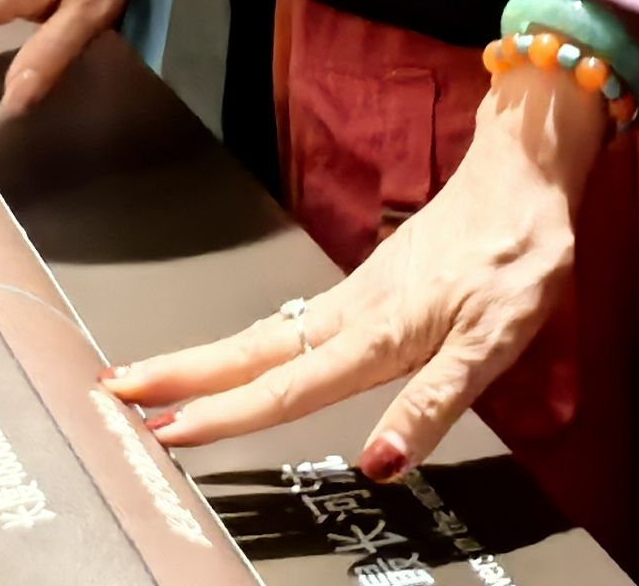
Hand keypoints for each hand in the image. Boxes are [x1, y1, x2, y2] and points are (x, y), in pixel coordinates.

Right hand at [106, 58, 610, 472]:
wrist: (525, 175)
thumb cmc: (518, 255)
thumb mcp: (494, 340)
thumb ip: (435, 404)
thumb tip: (380, 464)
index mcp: (374, 333)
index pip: (285, 388)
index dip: (223, 416)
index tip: (164, 433)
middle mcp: (351, 313)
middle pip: (250, 352)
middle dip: (180, 375)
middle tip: (113, 391)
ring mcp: (355, 295)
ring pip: (264, 335)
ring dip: (204, 361)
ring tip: (150, 381)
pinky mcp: (368, 286)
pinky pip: (290, 324)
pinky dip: (246, 346)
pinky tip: (238, 360)